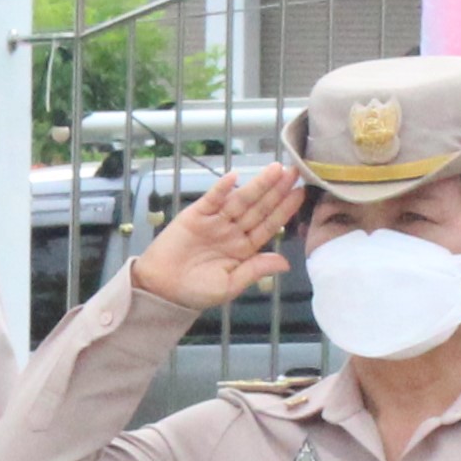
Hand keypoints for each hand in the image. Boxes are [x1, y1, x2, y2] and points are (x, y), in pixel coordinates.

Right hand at [130, 162, 300, 309]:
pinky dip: (221, 188)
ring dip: (257, 184)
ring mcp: (215, 221)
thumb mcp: (229, 286)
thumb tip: (285, 262)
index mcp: (244, 249)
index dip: (284, 210)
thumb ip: (255, 270)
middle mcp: (232, 231)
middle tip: (294, 172)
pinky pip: (211, 199)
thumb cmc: (195, 291)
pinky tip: (235, 177)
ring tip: (275, 169)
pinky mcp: (195, 215)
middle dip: (276, 190)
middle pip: (258, 207)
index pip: (268, 225)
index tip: (300, 194)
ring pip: (240, 200)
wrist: (160, 289)